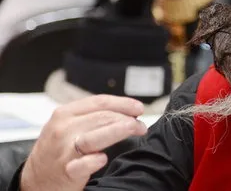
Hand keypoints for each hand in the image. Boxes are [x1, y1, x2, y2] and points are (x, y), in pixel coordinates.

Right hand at [20, 95, 147, 190]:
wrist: (35, 180)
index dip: (123, 103)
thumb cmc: (57, 151)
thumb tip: (126, 111)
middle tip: (141, 126)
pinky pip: (82, 164)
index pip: (100, 102)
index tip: (139, 108)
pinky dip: (94, 160)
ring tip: (136, 130)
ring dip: (119, 132)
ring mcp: (63, 150)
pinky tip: (104, 158)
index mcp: (65, 114)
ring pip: (95, 136)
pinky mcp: (65, 171)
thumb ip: (91, 117)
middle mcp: (63, 129)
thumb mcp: (68, 126)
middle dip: (127, 119)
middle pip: (102, 117)